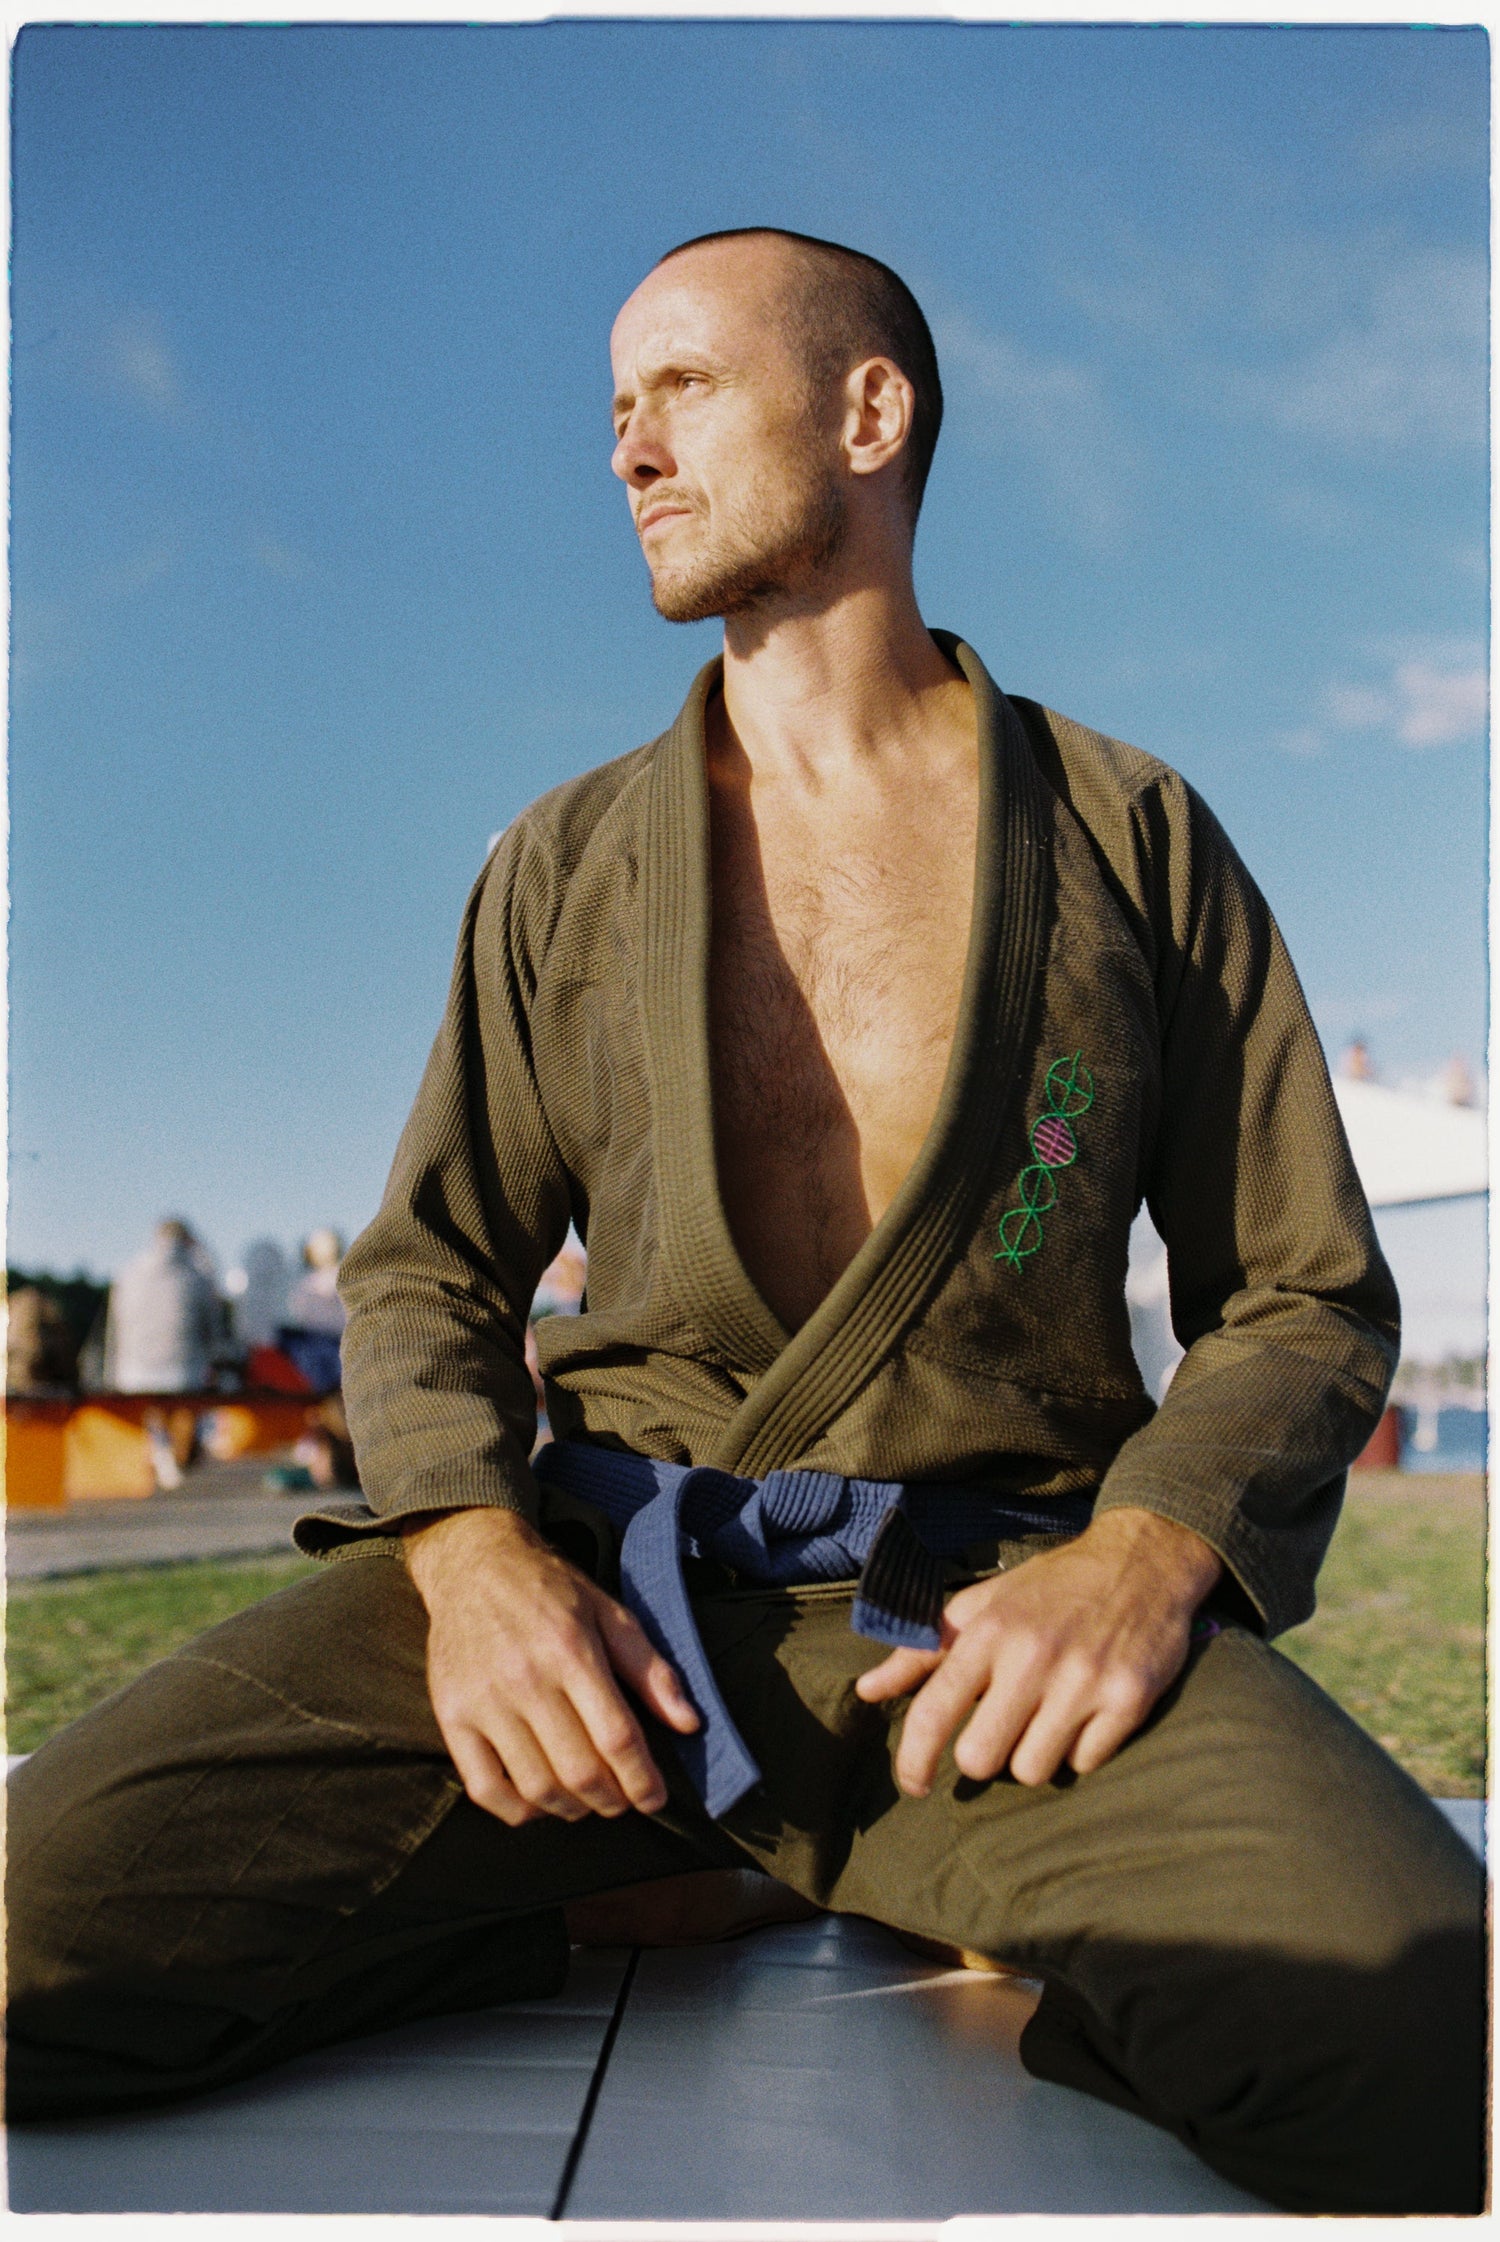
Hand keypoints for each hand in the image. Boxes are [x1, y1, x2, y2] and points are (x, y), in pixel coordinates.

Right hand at [404, 1506, 698, 1827]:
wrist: (474, 1565)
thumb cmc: (549, 1590)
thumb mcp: (610, 1614)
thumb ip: (650, 1670)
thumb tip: (689, 1723)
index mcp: (571, 1650)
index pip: (617, 1737)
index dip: (643, 1779)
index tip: (656, 1797)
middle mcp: (525, 1678)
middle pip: (580, 1770)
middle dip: (613, 1799)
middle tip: (623, 1799)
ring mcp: (483, 1701)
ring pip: (536, 1787)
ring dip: (572, 1809)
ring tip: (586, 1800)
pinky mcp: (450, 1716)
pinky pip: (484, 1788)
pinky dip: (517, 1811)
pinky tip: (538, 1801)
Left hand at [855, 1507, 1221, 1793]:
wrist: (1142, 1559)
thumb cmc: (1050, 1587)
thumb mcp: (981, 1605)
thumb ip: (922, 1652)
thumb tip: (866, 1691)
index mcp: (988, 1630)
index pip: (934, 1711)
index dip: (914, 1760)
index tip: (913, 1785)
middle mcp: (1032, 1655)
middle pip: (982, 1758)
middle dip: (984, 1757)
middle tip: (999, 1733)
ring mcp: (1083, 1679)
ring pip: (1033, 1770)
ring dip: (1034, 1754)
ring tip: (1046, 1716)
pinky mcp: (1129, 1698)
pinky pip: (1085, 1764)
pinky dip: (1081, 1749)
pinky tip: (1086, 1712)